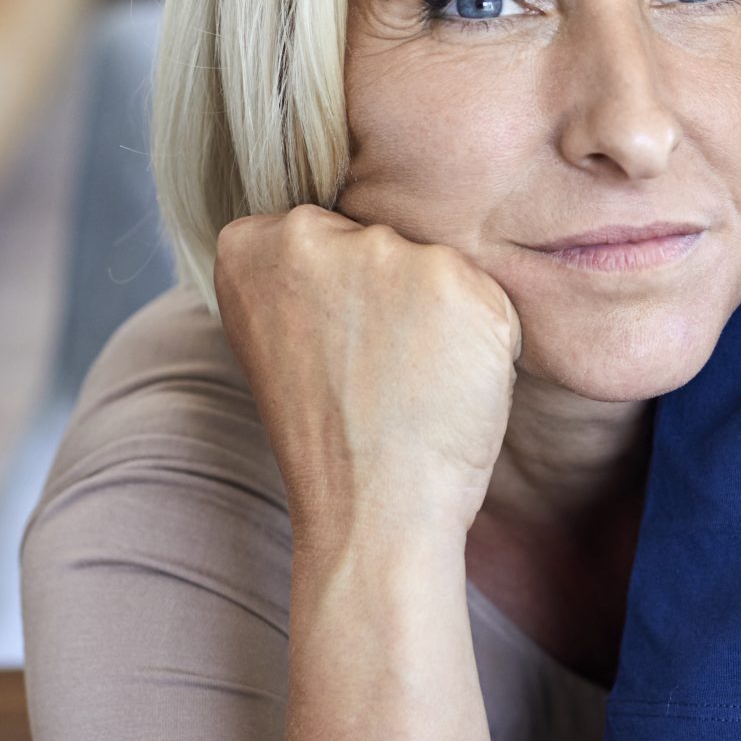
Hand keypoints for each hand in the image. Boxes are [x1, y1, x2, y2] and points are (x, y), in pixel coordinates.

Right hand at [214, 204, 522, 555]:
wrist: (371, 508)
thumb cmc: (332, 434)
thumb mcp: (282, 335)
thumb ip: (305, 275)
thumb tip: (354, 235)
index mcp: (252, 241)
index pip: (326, 235)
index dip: (342, 298)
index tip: (332, 348)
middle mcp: (310, 232)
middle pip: (383, 242)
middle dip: (392, 298)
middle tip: (376, 371)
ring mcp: (385, 253)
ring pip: (436, 266)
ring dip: (442, 316)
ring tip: (412, 380)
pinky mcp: (456, 280)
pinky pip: (488, 297)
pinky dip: (485, 338)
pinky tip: (451, 382)